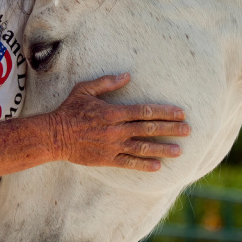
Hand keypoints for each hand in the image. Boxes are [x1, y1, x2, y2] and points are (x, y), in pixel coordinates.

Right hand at [46, 73, 188, 171]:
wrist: (54, 135)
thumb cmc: (69, 110)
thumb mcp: (85, 90)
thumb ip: (107, 83)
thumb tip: (127, 76)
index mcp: (113, 112)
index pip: (144, 111)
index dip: (164, 112)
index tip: (180, 113)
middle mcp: (116, 130)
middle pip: (148, 129)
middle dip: (170, 129)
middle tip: (188, 130)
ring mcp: (112, 146)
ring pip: (142, 148)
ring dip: (162, 149)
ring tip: (179, 151)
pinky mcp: (107, 159)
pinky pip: (129, 163)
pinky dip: (144, 165)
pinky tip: (158, 166)